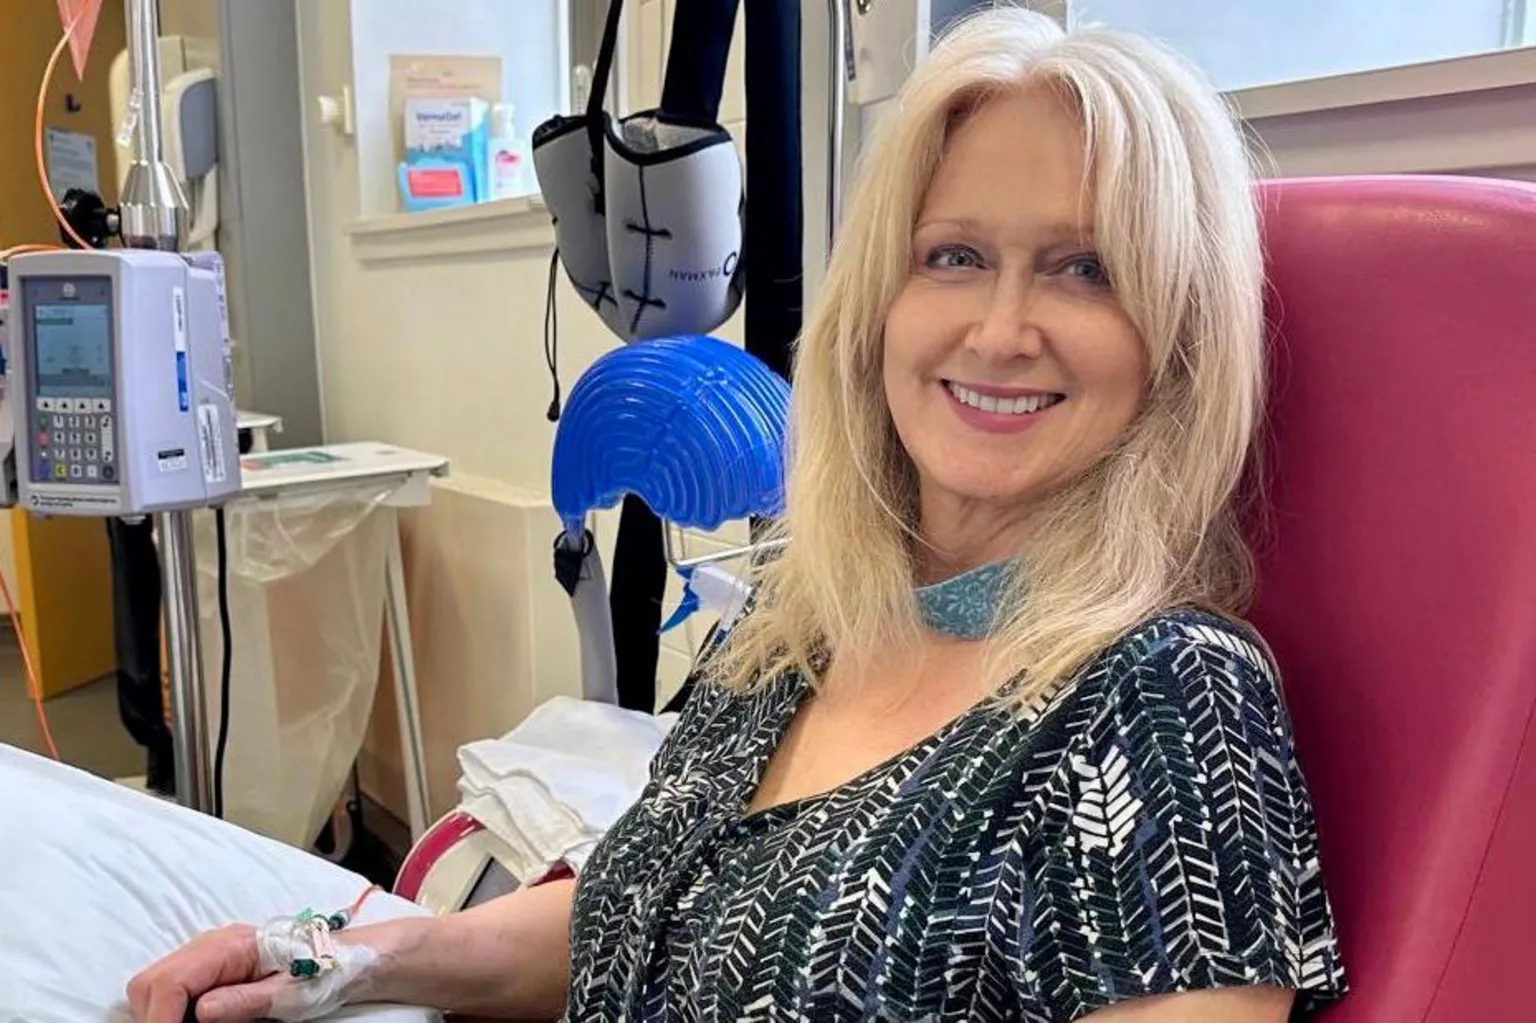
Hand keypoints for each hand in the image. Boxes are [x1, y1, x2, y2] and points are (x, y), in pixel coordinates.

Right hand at [127, 920, 379, 1022]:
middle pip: (150, 984)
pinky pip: (174, 990)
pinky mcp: (208, 969)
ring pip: (155, 988)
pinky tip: (199, 1021)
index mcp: (230, 947)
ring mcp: (205, 956)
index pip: (170, 981)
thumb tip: (200, 1012)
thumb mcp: (290, 993)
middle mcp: (209, 946)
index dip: (159, 1019)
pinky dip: (176, 1012)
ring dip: (164, 1016)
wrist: (339, 959)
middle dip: (156, 1018)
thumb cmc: (320, 972)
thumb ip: (245, 1000)